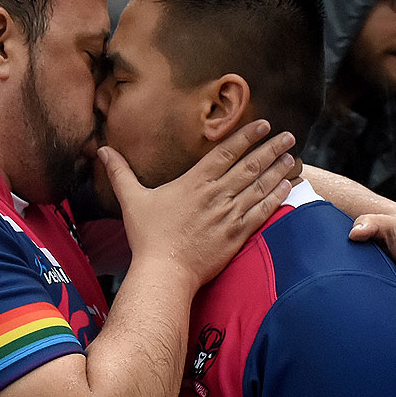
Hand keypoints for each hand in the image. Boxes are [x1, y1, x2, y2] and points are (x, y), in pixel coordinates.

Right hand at [104, 120, 297, 288]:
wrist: (164, 271)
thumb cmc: (147, 237)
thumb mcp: (132, 200)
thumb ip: (121, 173)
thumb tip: (102, 150)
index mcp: (194, 182)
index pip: (226, 152)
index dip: (246, 136)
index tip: (263, 124)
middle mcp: (215, 194)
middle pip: (249, 165)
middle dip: (271, 148)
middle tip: (289, 136)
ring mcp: (229, 214)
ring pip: (260, 186)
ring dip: (278, 170)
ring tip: (293, 157)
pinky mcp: (237, 235)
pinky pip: (262, 212)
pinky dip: (277, 198)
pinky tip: (287, 187)